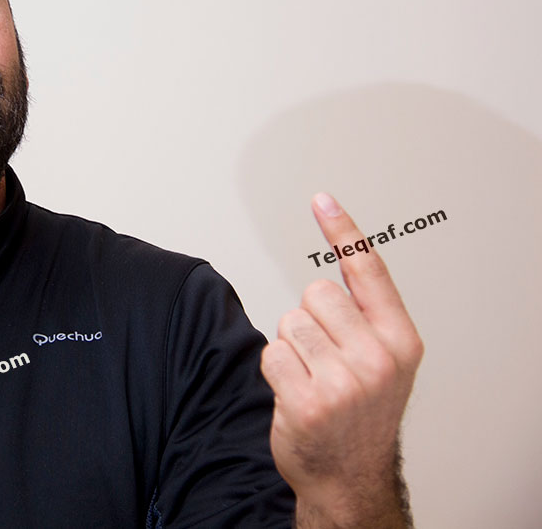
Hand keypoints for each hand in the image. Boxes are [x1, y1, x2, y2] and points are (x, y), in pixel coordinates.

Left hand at [260, 193, 423, 527]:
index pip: (368, 271)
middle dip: (310, 319)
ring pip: (289, 323)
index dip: (343, 231)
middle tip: (325, 357)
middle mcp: (378, 358)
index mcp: (401, 341)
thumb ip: (367, 314)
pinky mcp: (307, 400)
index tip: (322, 199)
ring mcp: (344, 382)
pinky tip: (296, 393)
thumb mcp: (384, 360)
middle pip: (315, 293)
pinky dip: (277, 370)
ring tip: (312, 378)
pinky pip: (272, 353)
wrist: (347, 475)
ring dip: (292, 348)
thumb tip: (339, 255)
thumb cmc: (361, 412)